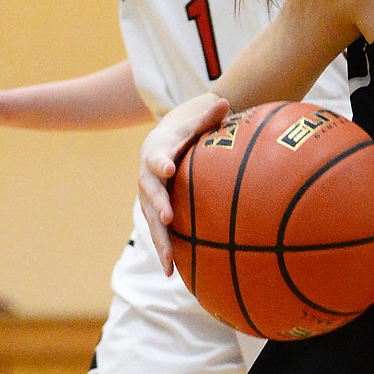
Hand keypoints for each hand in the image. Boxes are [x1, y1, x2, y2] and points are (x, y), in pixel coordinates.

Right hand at [138, 93, 230, 274]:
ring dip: (159, 240)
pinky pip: (159, 233)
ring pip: (151, 221)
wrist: (159, 144)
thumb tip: (225, 100)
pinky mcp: (155, 212)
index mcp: (157, 154)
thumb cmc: (183, 133)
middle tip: (167, 218)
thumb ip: (208, 116)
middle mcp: (148, 178)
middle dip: (158, 205)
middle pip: (150, 194)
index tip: (167, 168)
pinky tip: (172, 272)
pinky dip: (164, 250)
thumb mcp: (194, 123)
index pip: (157, 158)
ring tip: (168, 263)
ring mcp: (149, 198)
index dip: (161, 163)